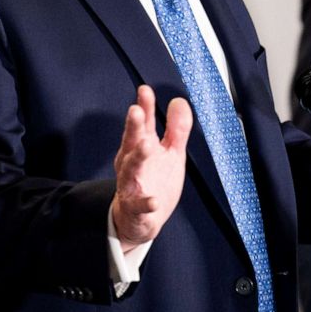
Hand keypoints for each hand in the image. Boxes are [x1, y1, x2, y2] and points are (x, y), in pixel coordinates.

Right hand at [111, 85, 192, 252]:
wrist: (139, 221)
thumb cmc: (154, 181)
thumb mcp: (170, 153)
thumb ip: (176, 129)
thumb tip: (179, 101)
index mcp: (141, 147)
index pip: (142, 124)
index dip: (144, 107)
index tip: (145, 90)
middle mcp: (132, 163)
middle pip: (132, 142)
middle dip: (134, 126)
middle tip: (136, 110)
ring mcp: (131, 185)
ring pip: (130, 170)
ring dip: (137, 157)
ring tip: (146, 146)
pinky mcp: (134, 209)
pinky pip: (138, 206)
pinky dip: (145, 203)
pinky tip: (153, 201)